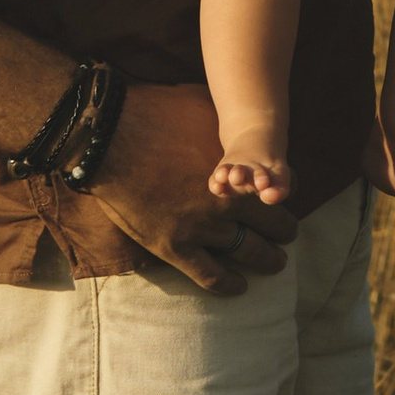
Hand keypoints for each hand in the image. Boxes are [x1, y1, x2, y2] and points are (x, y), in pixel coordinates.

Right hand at [97, 82, 297, 292]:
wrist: (108, 138)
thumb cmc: (153, 114)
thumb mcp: (202, 108)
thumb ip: (222, 126)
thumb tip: (232, 126)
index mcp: (237, 167)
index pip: (280, 184)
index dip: (281, 190)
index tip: (278, 195)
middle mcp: (227, 200)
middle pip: (274, 221)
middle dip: (282, 228)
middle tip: (285, 234)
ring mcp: (201, 226)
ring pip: (250, 251)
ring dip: (267, 258)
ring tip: (275, 262)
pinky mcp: (174, 247)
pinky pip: (211, 274)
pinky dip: (229, 284)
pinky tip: (240, 286)